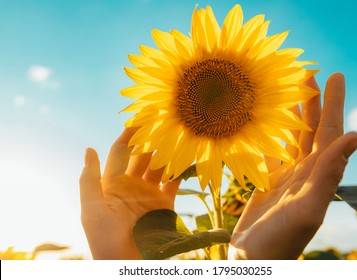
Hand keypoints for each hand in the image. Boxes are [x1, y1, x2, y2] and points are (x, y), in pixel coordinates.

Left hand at [79, 128, 179, 258]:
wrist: (126, 262)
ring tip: (177, 133)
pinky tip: (188, 156)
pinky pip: (174, 181)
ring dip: (167, 150)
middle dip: (151, 138)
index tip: (139, 118)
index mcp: (113, 182)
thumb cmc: (103, 237)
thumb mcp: (91, 208)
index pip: (121, 151)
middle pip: (143, 155)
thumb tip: (89, 149)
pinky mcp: (165, 203)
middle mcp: (132, 184)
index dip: (128, 134)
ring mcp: (149, 193)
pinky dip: (181, 169)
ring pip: (160, 165)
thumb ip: (89, 179)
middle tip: (163, 120)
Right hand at [229, 73, 356, 258]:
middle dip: (313, 102)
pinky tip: (264, 124)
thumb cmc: (279, 241)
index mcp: (317, 175)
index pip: (330, 132)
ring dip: (293, 115)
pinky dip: (270, 136)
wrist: (254, 260)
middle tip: (307, 73)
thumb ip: (330, 176)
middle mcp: (305, 172)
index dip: (333, 104)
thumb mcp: (307, 210)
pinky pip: (270, 151)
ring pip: (292, 138)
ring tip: (287, 93)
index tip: (333, 76)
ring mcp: (286, 177)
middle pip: (312, 130)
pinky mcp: (267, 182)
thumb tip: (355, 137)